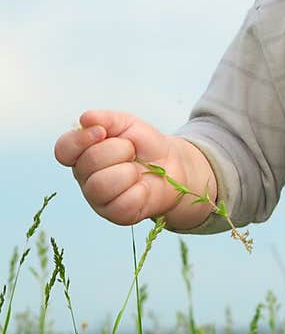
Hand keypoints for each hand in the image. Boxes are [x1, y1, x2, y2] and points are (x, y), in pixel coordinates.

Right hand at [53, 109, 212, 227]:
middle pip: (88, 164)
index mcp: (81, 154)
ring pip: (101, 185)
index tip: (101, 132)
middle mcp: (85, 177)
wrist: (172, 166)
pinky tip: (143, 187)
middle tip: (132, 152)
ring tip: (136, 170)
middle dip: (118, 151)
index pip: (63, 150)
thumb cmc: (144, 145)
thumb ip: (106, 119)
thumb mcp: (127, 124)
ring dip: (127, 172)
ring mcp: (98, 198)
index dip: (80, 140)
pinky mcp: (116, 214)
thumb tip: (85, 118)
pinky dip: (140, 190)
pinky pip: (122, 203)